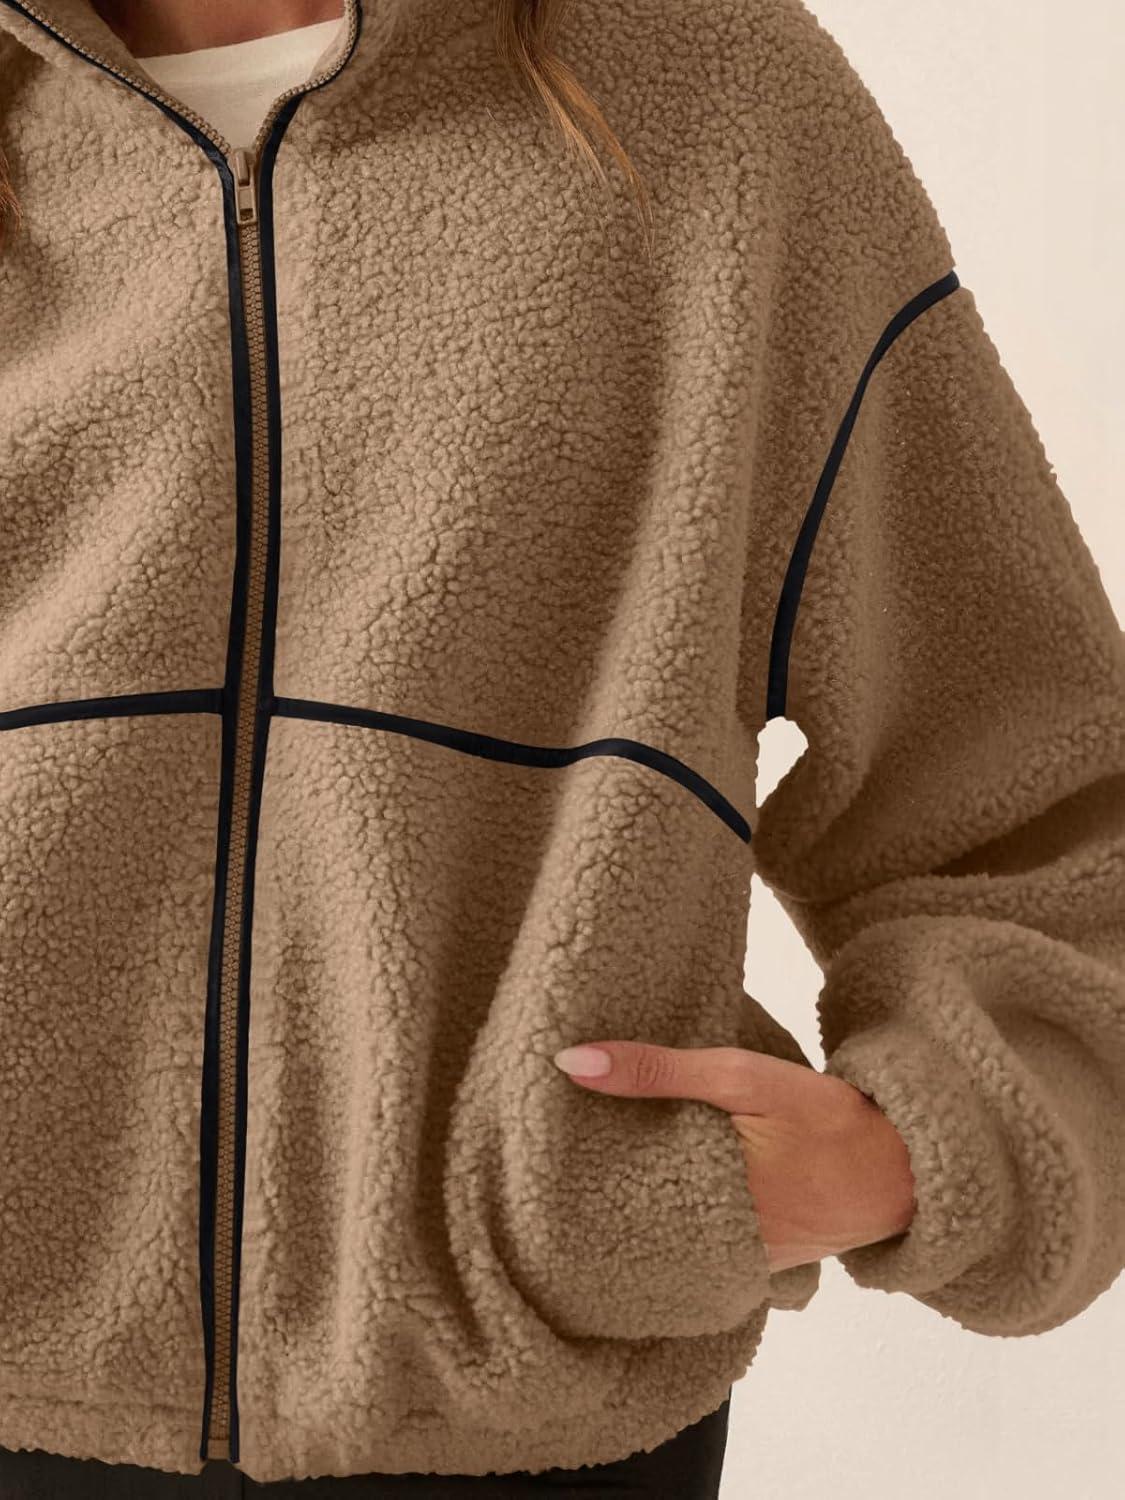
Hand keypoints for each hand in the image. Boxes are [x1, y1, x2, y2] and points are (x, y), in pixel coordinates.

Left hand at [552, 1040, 916, 1272]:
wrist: (906, 1166)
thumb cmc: (827, 1116)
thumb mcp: (742, 1077)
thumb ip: (658, 1070)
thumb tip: (571, 1061)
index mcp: (712, 1204)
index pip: (615, 1202)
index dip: (574, 1183)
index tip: (533, 1158)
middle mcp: (720, 1250)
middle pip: (633, 1228)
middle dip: (596, 1200)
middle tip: (545, 1169)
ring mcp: (739, 1267)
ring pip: (664, 1242)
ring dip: (634, 1212)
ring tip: (583, 1182)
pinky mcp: (755, 1266)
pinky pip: (698, 1251)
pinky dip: (673, 1224)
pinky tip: (650, 1197)